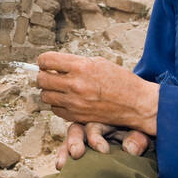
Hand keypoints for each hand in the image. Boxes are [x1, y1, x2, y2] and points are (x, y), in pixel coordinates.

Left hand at [37, 51, 159, 136]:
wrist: (136, 103)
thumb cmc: (120, 81)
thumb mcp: (98, 63)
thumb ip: (75, 63)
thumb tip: (54, 65)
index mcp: (81, 66)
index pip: (46, 60)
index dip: (44, 61)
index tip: (47, 63)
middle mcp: (75, 85)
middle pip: (41, 80)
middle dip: (44, 76)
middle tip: (51, 76)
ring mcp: (75, 103)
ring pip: (45, 96)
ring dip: (50, 91)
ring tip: (60, 88)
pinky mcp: (76, 116)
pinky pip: (55, 110)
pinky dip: (58, 105)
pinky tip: (68, 100)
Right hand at [54, 122, 149, 169]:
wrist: (141, 144)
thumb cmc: (140, 137)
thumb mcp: (143, 135)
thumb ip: (138, 139)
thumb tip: (130, 149)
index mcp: (105, 119)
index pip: (95, 125)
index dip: (96, 137)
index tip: (103, 151)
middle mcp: (90, 127)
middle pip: (77, 130)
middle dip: (74, 141)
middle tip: (76, 153)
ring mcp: (82, 139)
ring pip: (68, 141)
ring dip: (64, 152)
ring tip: (61, 164)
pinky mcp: (78, 151)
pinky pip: (66, 152)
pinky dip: (62, 158)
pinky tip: (60, 167)